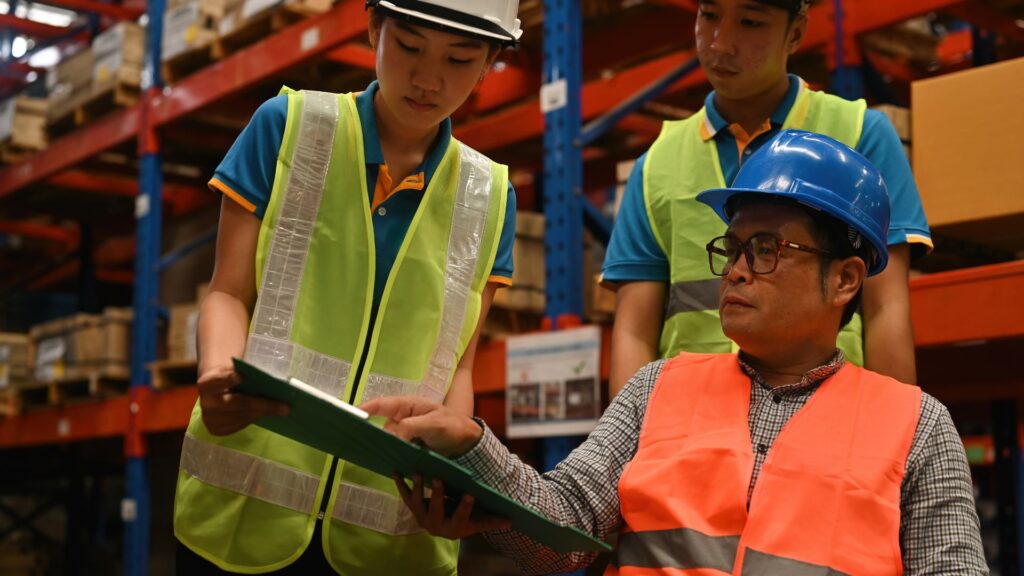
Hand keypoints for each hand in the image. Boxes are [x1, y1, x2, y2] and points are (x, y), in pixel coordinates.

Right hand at [196, 364, 289, 435]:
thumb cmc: (229, 377)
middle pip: (237, 403)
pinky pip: (240, 425)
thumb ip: (243, 373)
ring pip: (242, 417)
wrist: (215, 392)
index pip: (217, 380)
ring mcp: (210, 419)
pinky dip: (255, 418)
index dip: (228, 378)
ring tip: (282, 410)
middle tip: (285, 406)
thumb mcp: (233, 370)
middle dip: (263, 404)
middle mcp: (206, 402)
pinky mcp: (216, 430)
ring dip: (264, 413)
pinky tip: (267, 414)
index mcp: (207, 383)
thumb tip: (271, 381)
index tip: (242, 376)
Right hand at [360, 396, 482, 456]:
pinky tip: (388, 461)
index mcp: (408, 405)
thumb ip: (412, 427)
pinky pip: (395, 449)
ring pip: (387, 440)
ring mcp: (406, 432)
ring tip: (377, 455)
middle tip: (360, 442)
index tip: (349, 415)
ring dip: (384, 447)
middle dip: (371, 433)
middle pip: (381, 425)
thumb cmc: (452, 426)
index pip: (382, 404)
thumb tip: (392, 436)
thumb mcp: (433, 424)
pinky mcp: (409, 446)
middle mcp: (403, 418)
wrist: (467, 443)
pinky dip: (391, 454)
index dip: (365, 408)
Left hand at [395, 475, 510, 539]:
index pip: (461, 517)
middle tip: (438, 477)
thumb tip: (512, 520)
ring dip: (417, 487)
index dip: (465, 507)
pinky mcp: (414, 509)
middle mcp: (435, 526)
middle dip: (436, 493)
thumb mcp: (479, 521)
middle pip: (436, 509)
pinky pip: (406, 497)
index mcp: (453, 529)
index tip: (470, 495)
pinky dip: (401, 484)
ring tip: (419, 472)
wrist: (446, 526)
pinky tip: (397, 472)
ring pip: (418, 503)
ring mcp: (422, 517)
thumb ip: (493, 520)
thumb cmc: (465, 521)